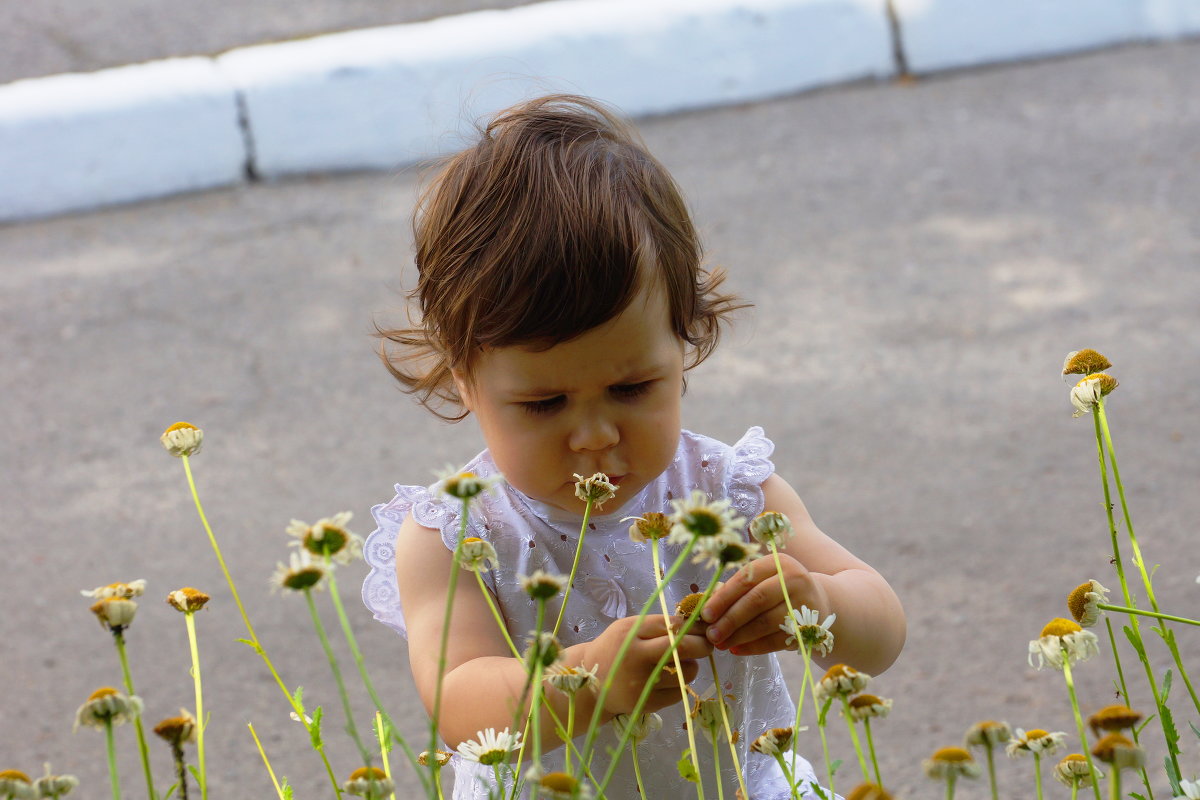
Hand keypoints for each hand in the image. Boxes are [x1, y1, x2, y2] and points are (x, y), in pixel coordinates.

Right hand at [583, 614, 712, 715]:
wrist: (590, 684)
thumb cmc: (615, 650)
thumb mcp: (628, 629)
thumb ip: (657, 626)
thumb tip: (697, 625)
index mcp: (630, 632)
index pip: (673, 625)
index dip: (694, 626)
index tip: (705, 628)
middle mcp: (636, 656)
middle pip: (684, 647)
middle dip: (703, 645)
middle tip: (707, 645)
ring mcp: (642, 682)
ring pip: (686, 671)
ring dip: (691, 666)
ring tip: (681, 664)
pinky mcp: (647, 702)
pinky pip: (679, 691)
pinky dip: (680, 684)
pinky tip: (669, 680)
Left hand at [700, 553, 829, 655]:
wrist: (821, 602)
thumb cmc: (779, 590)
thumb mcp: (764, 579)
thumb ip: (738, 589)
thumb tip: (707, 609)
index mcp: (778, 562)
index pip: (747, 578)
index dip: (724, 597)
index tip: (706, 614)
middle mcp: (794, 579)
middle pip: (757, 600)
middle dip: (730, 619)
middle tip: (711, 634)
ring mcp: (804, 604)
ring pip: (767, 622)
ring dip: (740, 636)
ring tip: (721, 644)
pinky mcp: (809, 627)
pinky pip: (777, 640)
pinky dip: (754, 647)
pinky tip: (738, 650)